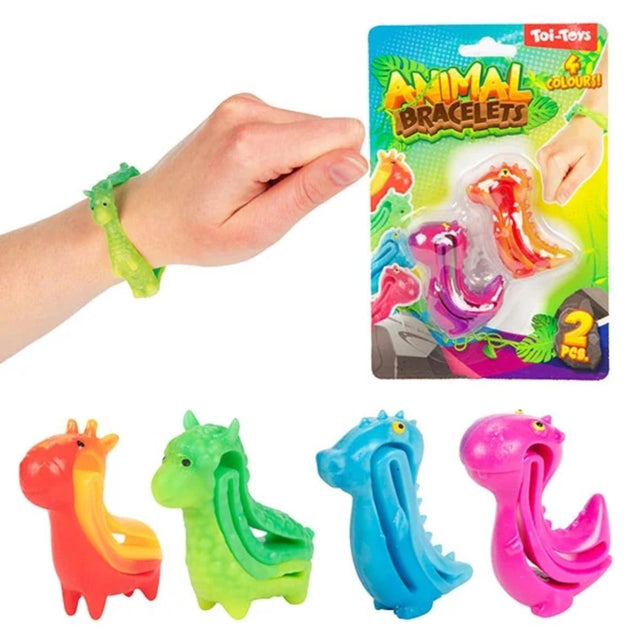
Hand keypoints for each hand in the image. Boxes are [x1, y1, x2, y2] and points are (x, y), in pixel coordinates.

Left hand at [119, 94, 366, 265]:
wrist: (149, 216)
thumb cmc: (199, 234)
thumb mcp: (259, 229)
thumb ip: (309, 192)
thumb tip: (357, 162)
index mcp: (253, 142)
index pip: (341, 135)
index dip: (336, 173)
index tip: (301, 199)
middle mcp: (248, 110)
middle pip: (329, 131)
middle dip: (314, 170)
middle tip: (271, 198)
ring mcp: (242, 104)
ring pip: (313, 129)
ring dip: (296, 164)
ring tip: (257, 189)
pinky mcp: (242, 106)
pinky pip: (291, 128)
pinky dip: (282, 155)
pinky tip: (251, 175)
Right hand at [535, 116, 602, 204]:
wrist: (585, 123)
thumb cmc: (590, 143)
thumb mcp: (588, 166)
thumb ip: (572, 185)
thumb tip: (559, 201)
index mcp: (554, 162)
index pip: (549, 194)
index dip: (562, 194)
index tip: (572, 182)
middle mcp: (542, 159)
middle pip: (548, 188)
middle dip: (561, 184)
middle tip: (574, 169)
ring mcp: (539, 156)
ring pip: (547, 182)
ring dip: (560, 177)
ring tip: (571, 162)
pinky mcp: (539, 156)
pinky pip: (546, 174)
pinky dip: (557, 171)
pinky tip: (565, 160)